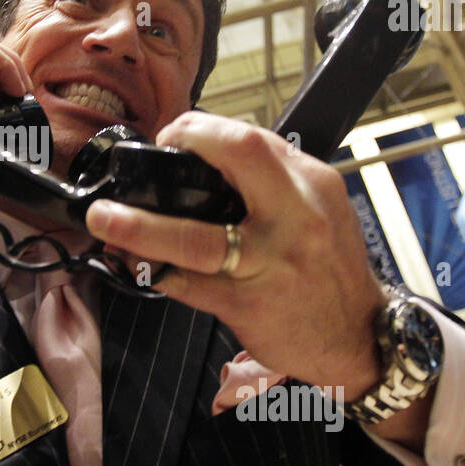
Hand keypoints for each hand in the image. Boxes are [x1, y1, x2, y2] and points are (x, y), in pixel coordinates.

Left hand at [84, 112, 385, 397]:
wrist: (360, 336)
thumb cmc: (329, 268)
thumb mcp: (318, 208)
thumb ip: (272, 180)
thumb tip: (206, 154)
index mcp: (310, 183)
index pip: (252, 137)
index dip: (201, 129)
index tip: (174, 135)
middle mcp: (295, 216)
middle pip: (238, 156)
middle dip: (182, 143)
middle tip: (142, 160)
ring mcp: (270, 262)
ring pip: (194, 236)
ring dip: (139, 226)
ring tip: (104, 218)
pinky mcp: (248, 305)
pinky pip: (188, 284)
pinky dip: (154, 271)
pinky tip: (130, 262)